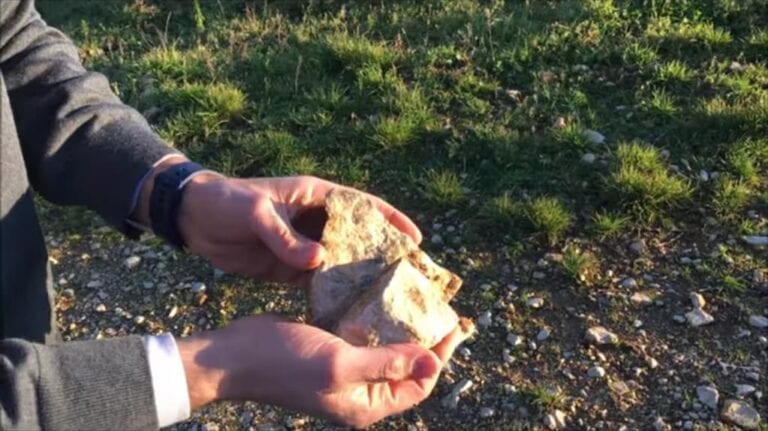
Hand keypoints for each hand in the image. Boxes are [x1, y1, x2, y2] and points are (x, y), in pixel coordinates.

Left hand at [177, 174, 421, 283]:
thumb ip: (286, 237)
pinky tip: (349, 311)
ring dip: (361, 278)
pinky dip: (332, 294)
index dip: (391, 220)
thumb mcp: (256, 213)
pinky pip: (317, 282)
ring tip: (387, 300)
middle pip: (358, 238)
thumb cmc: (227, 202)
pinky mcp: (289, 267)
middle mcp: (316, 222)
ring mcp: (304, 246)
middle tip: (410, 278)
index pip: (362, 206)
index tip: (416, 240)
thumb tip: (320, 261)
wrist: (193, 219)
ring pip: (341, 263)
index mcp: (316, 197)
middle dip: (383, 255)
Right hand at [177, 315, 470, 427]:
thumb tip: (432, 363)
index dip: (439, 357)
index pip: (417, 384)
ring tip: (420, 299)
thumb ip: (385, 364)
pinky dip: (375, 318)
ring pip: (385, 349)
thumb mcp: (340, 364)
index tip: (456, 325)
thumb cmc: (285, 362)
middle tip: (444, 309)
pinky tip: (383, 296)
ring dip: (402, 326)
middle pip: (405, 367)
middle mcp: (357, 391)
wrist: (233, 356)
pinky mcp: (329, 349)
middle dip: (426, 340)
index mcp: (364, 404)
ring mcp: (343, 370)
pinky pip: (362, 336)